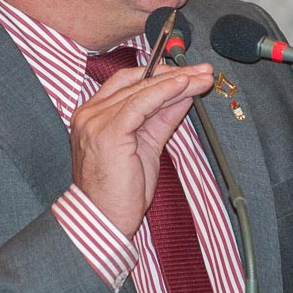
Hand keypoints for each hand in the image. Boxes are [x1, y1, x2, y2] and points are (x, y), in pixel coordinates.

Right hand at [71, 62, 213, 235]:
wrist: (104, 221)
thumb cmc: (120, 193)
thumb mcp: (147, 147)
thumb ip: (162, 119)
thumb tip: (182, 96)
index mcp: (94, 115)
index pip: (128, 83)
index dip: (158, 74)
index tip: (188, 73)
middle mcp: (90, 114)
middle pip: (136, 82)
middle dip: (174, 74)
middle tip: (203, 71)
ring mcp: (96, 121)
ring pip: (142, 90)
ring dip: (177, 81)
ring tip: (202, 78)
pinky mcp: (108, 131)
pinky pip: (141, 103)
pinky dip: (164, 91)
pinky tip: (184, 85)